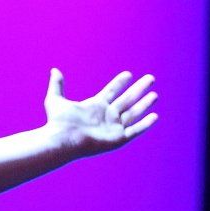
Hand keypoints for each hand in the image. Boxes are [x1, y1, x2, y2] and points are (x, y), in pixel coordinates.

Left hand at [43, 68, 158, 156]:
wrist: (61, 140)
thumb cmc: (58, 123)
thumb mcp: (55, 100)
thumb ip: (57, 85)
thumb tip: (54, 70)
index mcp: (95, 106)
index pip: (111, 92)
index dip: (120, 83)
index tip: (129, 74)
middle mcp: (106, 116)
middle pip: (127, 100)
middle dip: (139, 89)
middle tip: (151, 78)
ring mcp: (112, 128)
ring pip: (133, 113)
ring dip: (144, 104)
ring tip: (155, 95)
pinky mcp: (117, 139)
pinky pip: (135, 130)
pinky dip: (145, 124)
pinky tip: (155, 116)